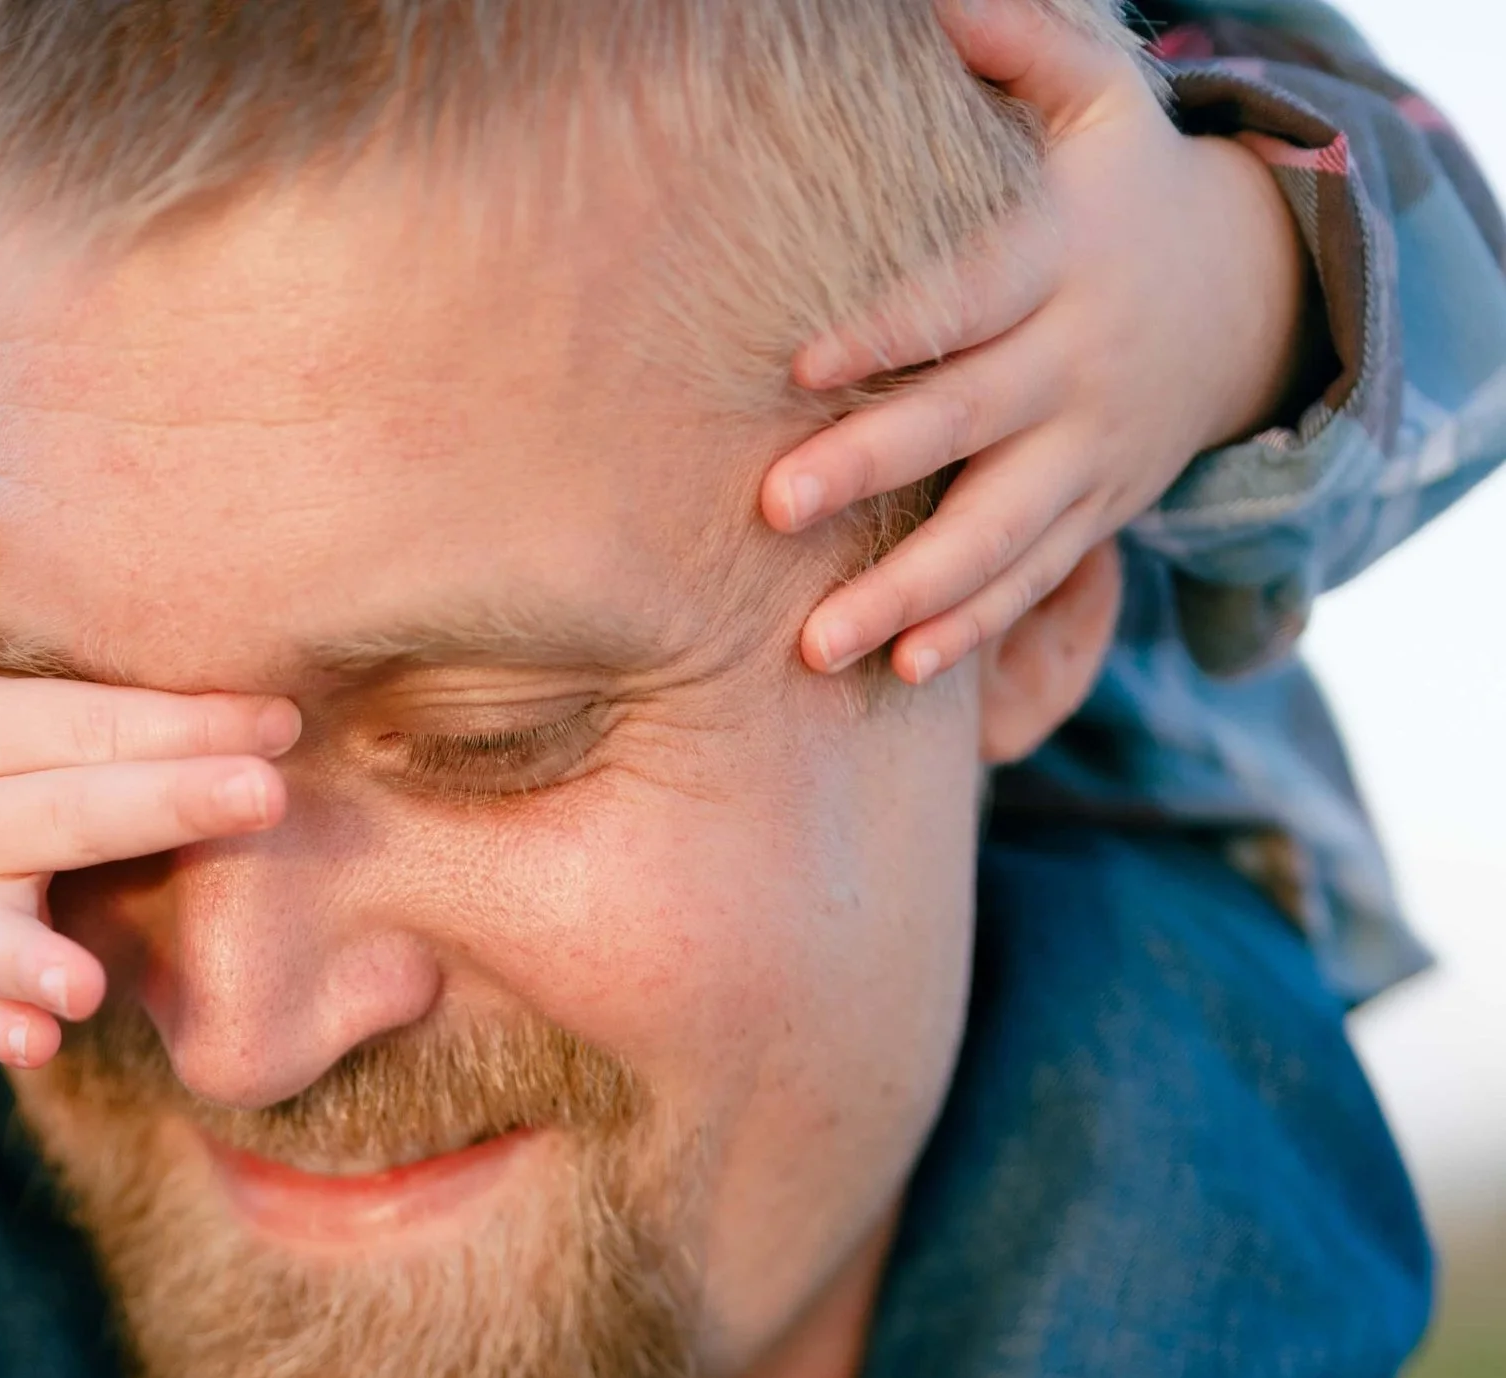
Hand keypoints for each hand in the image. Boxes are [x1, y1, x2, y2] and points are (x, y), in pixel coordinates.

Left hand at [769, 0, 1317, 682]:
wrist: (1242, 291)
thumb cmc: (1121, 181)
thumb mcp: (1095, 91)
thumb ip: (1016, 40)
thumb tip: (929, 0)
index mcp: (1064, 254)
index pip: (968, 292)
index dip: (889, 328)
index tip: (798, 364)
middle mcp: (1077, 362)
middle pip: (968, 423)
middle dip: (872, 467)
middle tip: (772, 507)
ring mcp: (1089, 452)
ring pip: (997, 534)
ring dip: (910, 594)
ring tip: (815, 646)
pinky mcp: (1094, 514)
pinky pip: (1032, 583)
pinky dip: (973, 631)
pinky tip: (901, 672)